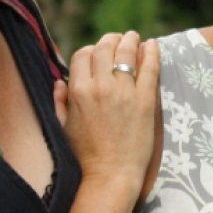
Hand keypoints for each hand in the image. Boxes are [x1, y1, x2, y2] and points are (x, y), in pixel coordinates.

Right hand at [60, 31, 158, 192]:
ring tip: (134, 37)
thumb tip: (59, 82)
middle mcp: (100, 86)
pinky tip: (152, 45)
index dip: (91, 51)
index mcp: (77, 90)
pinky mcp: (145, 101)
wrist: (110, 175)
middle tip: (119, 38)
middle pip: (105, 48)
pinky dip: (151, 53)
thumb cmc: (85, 155)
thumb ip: (60, 102)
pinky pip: (150, 68)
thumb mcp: (63, 127)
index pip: (84, 54)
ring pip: (126, 53)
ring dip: (130, 40)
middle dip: (111, 40)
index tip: (99, 53)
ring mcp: (124, 92)